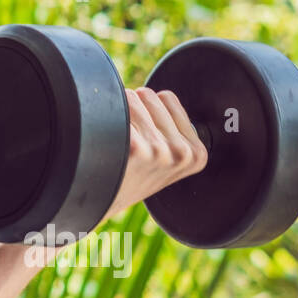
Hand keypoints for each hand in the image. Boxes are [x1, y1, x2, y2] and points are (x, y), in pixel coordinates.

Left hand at [101, 88, 207, 223]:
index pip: (167, 98)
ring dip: (117, 112)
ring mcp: (159, 151)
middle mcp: (181, 153)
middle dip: (134, 109)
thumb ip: (172, 130)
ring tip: (115, 141)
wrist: (101, 203)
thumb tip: (159, 96)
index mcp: (196, 153)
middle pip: (148, 95)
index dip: (149, 110)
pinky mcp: (135, 148)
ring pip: (130, 98)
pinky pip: (114, 109)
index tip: (143, 135)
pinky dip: (102, 119)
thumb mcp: (167, 159)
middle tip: (126, 138)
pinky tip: (104, 143)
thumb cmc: (130, 175)